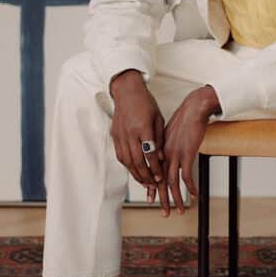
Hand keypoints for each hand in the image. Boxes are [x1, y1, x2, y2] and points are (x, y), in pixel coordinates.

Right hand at [109, 70, 169, 215]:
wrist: (127, 91)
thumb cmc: (145, 102)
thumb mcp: (158, 118)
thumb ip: (159, 138)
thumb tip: (160, 157)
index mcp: (143, 128)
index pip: (149, 154)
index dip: (155, 168)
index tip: (160, 177)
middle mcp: (130, 133)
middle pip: (137, 161)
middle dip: (146, 176)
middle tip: (153, 185)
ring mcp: (120, 135)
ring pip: (127, 161)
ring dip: (135, 174)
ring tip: (144, 182)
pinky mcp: (115, 136)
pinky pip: (120, 155)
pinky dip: (127, 166)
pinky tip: (134, 171)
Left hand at [162, 85, 220, 215]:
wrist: (193, 108)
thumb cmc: (185, 120)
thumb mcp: (171, 134)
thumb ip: (168, 147)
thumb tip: (168, 155)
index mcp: (160, 150)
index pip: (154, 173)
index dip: (153, 188)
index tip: (151, 199)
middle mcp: (165, 155)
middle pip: (161, 182)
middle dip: (162, 199)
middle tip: (164, 213)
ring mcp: (175, 155)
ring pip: (172, 182)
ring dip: (176, 198)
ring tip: (179, 210)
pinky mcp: (186, 153)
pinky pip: (186, 175)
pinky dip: (190, 186)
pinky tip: (193, 194)